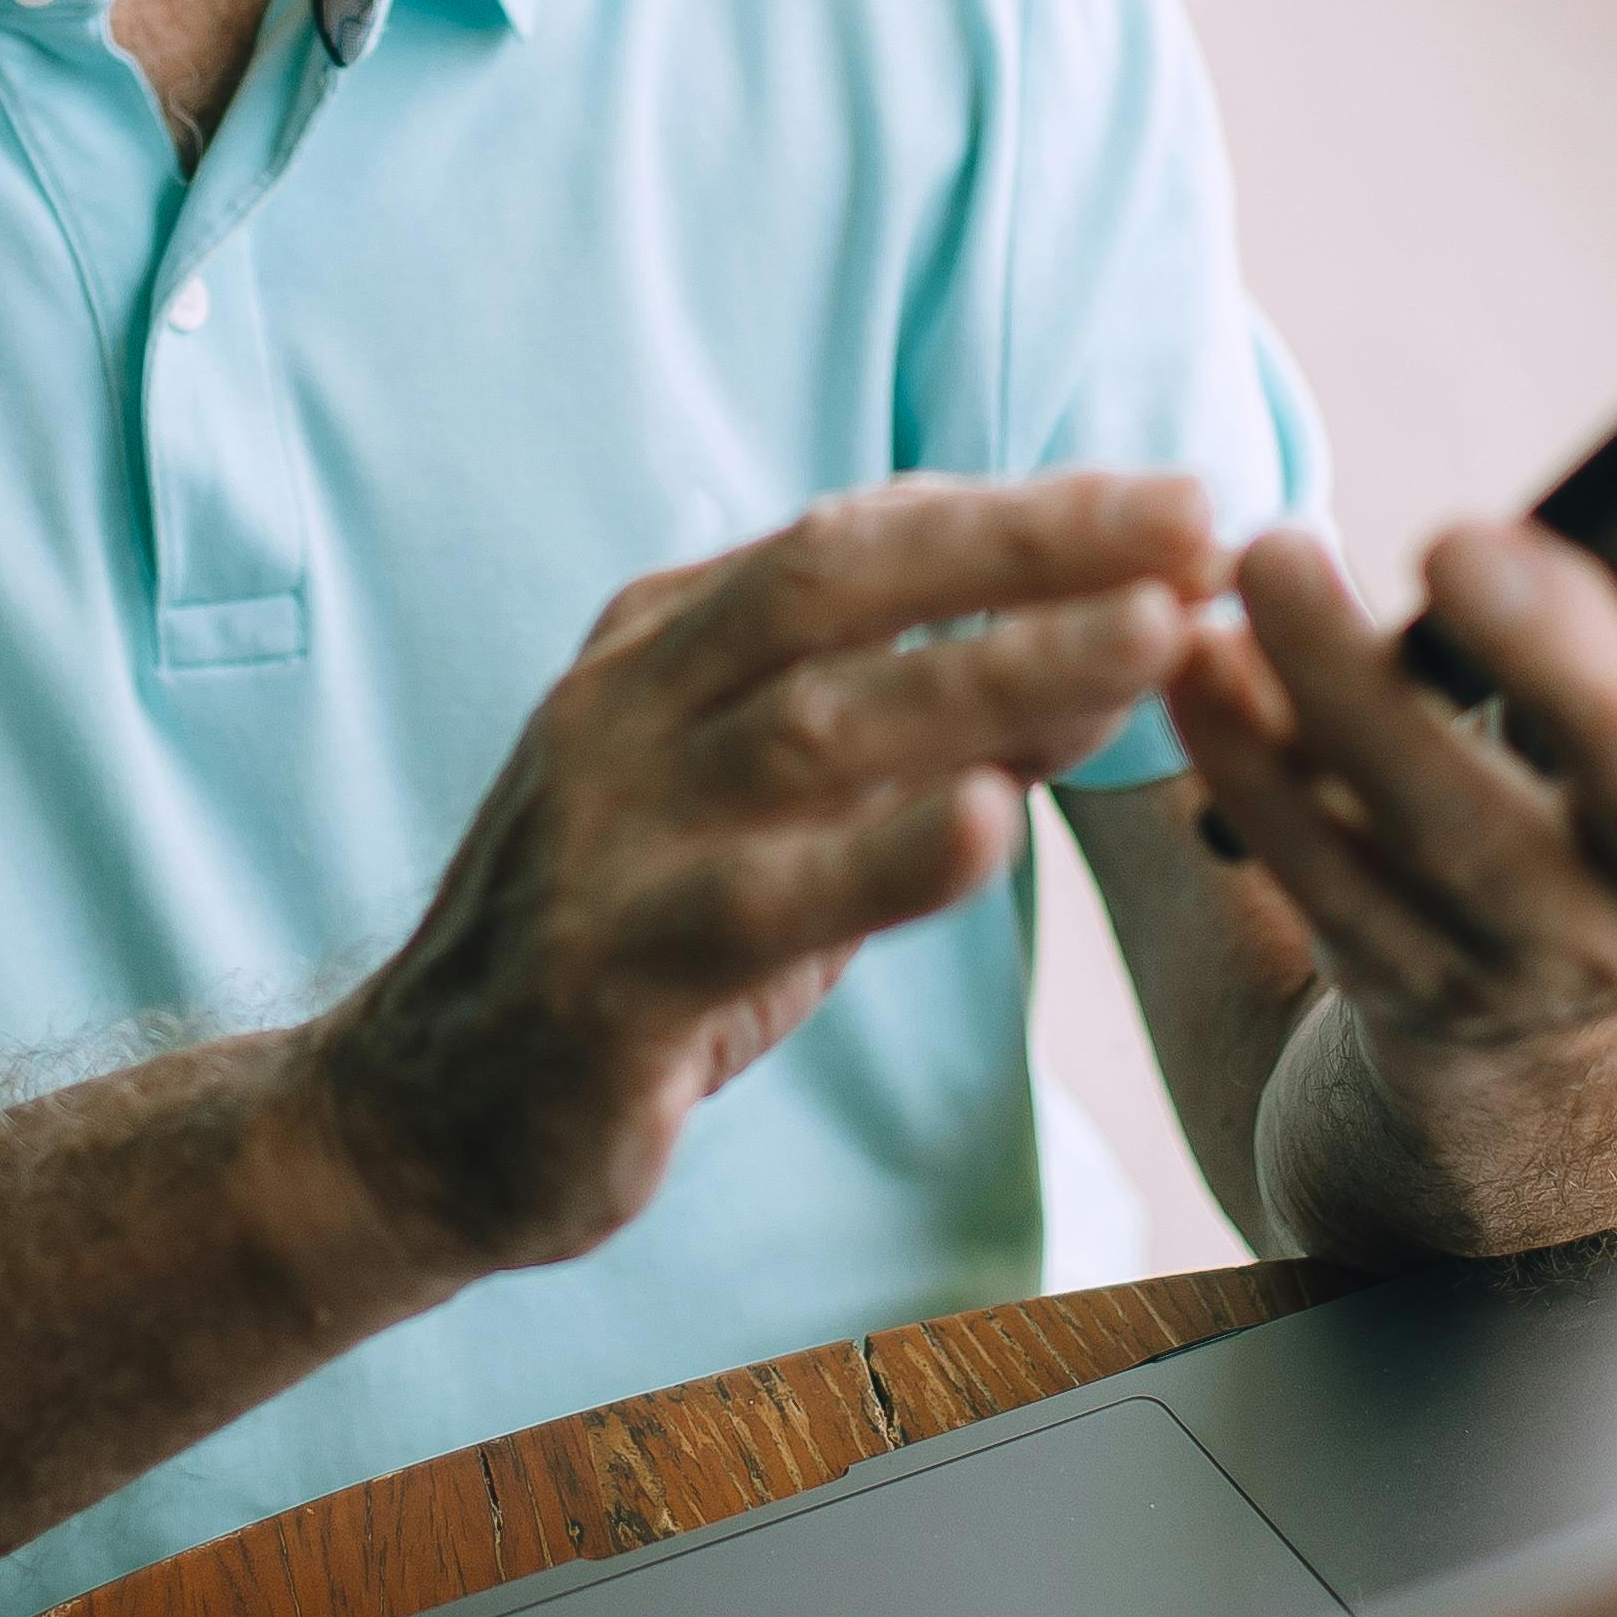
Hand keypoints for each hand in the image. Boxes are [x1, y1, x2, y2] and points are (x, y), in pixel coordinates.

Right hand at [308, 473, 1219, 1276]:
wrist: (419, 1119)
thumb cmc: (638, 944)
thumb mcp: (772, 815)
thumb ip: (918, 732)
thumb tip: (1118, 642)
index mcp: (663, 642)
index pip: (860, 539)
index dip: (1026, 513)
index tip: (1184, 498)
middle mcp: (629, 707)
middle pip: (840, 583)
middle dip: (1030, 544)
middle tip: (1197, 522)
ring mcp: (609, 834)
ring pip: (817, 723)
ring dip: (995, 671)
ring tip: (1147, 637)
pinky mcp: (609, 975)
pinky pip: (756, 904)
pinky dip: (881, 856)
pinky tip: (994, 821)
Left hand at [1164, 414, 1616, 1069]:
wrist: (1560, 946)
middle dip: (1563, 660)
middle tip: (1455, 538)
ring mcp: (1567, 948)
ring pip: (1458, 836)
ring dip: (1350, 693)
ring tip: (1269, 555)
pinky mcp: (1423, 982)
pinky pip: (1327, 880)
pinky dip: (1256, 770)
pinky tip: (1197, 662)